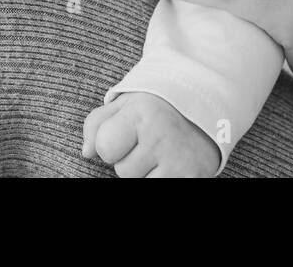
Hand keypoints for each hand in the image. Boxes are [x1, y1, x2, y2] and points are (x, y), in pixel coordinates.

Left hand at [81, 92, 219, 176]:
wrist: (205, 106)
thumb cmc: (157, 107)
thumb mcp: (125, 104)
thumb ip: (96, 124)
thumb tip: (87, 153)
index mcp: (141, 113)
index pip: (105, 148)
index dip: (111, 145)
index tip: (125, 135)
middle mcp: (161, 136)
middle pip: (124, 171)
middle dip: (132, 160)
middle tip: (149, 143)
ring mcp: (179, 160)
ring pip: (142, 184)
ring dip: (148, 173)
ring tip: (160, 153)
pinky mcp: (192, 177)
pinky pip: (161, 188)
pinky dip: (162, 179)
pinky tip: (170, 165)